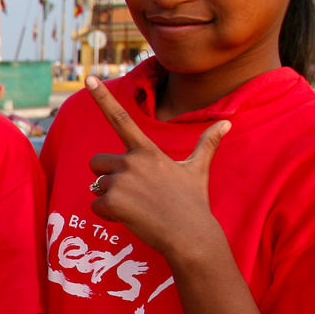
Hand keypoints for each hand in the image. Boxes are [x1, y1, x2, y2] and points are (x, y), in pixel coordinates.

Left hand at [85, 78, 229, 263]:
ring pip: (97, 187)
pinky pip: (96, 207)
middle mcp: (132, 162)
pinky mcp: (113, 202)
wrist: (191, 236)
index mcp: (147, 151)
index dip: (102, 98)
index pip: (121, 119)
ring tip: (138, 207)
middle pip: (97, 163)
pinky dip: (108, 216)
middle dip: (107, 176)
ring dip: (110, 198)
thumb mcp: (198, 170)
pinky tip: (131, 219)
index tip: (88, 78)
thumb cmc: (193, 202)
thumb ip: (206, 144)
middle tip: (132, 192)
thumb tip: (226, 124)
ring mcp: (121, 182)